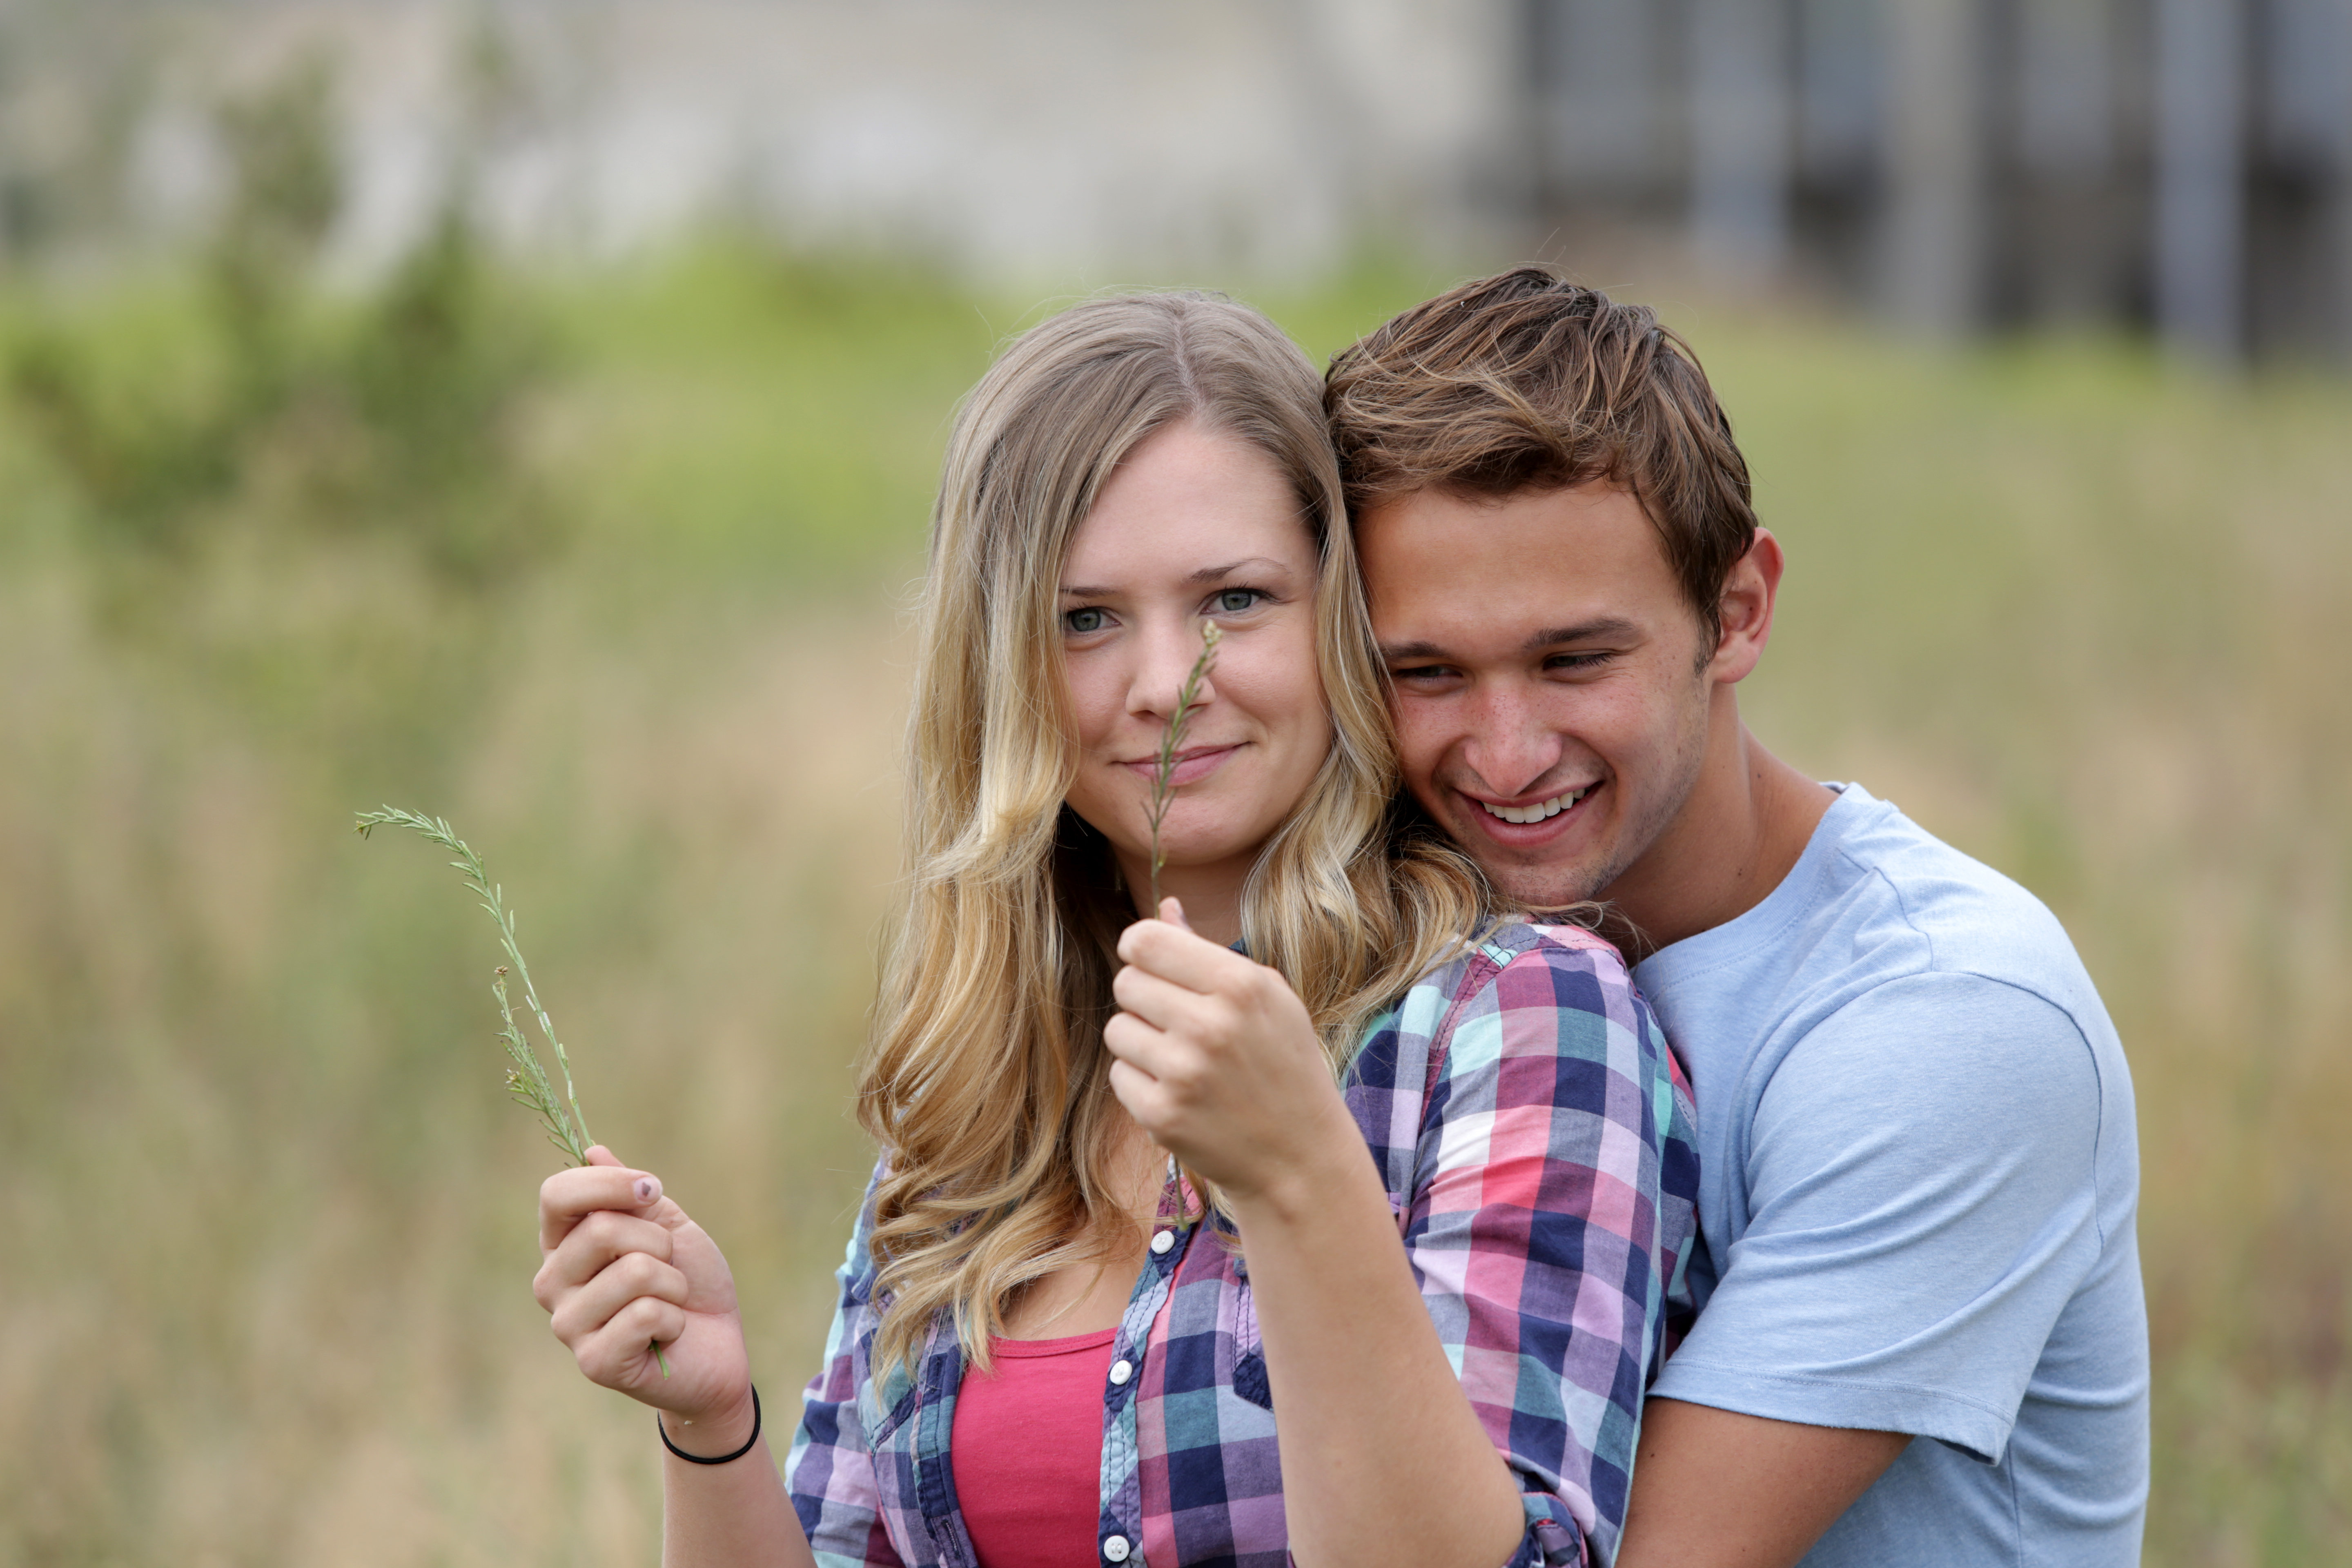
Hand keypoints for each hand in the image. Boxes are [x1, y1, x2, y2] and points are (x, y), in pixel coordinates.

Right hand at [534, 1146, 752, 1443]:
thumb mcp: (667, 1225)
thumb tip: (593, 1151)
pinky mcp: (593, 1361)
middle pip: (601, 1229)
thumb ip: (629, 1193)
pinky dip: (674, 1318)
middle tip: (669, 1268)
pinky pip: (645, 1313)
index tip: (652, 1190)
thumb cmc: (691, 1283)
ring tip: (669, 1304)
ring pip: (632, 1271)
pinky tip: (667, 1336)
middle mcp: (553, 1282)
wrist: (719, 1348)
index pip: (556, 1194)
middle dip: (659, 1242)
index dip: (610, 1184)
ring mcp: (567, 1325)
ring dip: (672, 1283)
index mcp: (564, 1244)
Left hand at [1104, 900, 1359, 1210]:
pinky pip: (1119, 1074)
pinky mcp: (1161, 1115)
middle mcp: (1209, 1025)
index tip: (1153, 964)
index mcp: (1240, 985)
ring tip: (1183, 1059)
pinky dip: (1141, 1082)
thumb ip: (1208, 952)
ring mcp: (1182, 1073)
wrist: (1300, 1156)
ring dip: (1141, 1041)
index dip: (1141, 949)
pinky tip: (1180, 1092)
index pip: (1145, 940)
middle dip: (1144, 998)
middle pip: (1125, 983)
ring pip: (1117, 1030)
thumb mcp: (1267, 998)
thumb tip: (1164, 907)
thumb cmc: (1284, 1066)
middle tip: (1177, 1020)